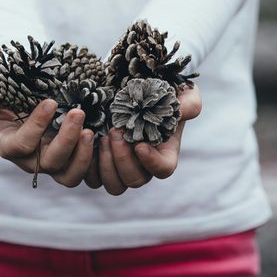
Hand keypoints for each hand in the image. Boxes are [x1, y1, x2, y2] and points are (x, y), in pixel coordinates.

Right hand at [0, 85, 95, 187]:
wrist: (23, 104)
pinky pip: (85, 172)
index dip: (36, 126)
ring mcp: (53, 164)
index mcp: (9, 146)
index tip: (50, 102)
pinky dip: (95, 160)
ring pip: (69, 175)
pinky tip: (103, 137)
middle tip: (77, 113)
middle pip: (50, 163)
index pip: (22, 144)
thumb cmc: (4, 98)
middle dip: (66, 139)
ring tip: (90, 130)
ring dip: (82, 155)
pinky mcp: (71, 163)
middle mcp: (31, 161)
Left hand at [85, 85, 202, 194]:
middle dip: (123, 159)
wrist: (132, 91)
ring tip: (101, 136)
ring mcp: (120, 168)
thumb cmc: (161, 93)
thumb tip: (182, 109)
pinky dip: (88, 164)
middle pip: (135, 180)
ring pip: (114, 185)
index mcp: (164, 153)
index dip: (152, 163)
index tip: (140, 145)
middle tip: (115, 132)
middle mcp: (143, 166)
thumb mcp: (181, 93)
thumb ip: (189, 102)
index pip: (163, 170)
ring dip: (106, 163)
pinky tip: (87, 141)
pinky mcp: (99, 165)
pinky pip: (92, 178)